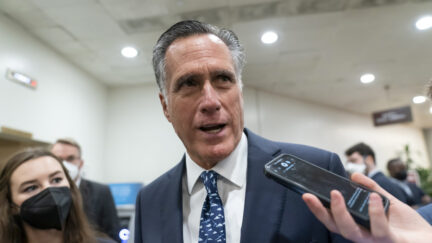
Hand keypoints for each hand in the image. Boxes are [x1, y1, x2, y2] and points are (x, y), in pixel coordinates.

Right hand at [302, 172, 431, 242]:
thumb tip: (354, 175)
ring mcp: (376, 240)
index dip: (318, 209)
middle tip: (313, 195)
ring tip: (337, 193)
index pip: (332, 219)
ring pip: (351, 232)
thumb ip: (371, 189)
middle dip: (322, 211)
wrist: (428, 240)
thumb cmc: (406, 225)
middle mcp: (363, 235)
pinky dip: (375, 212)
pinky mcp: (391, 241)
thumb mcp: (387, 202)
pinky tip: (374, 198)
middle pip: (336, 227)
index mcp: (359, 226)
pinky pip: (379, 229)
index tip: (306, 195)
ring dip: (341, 212)